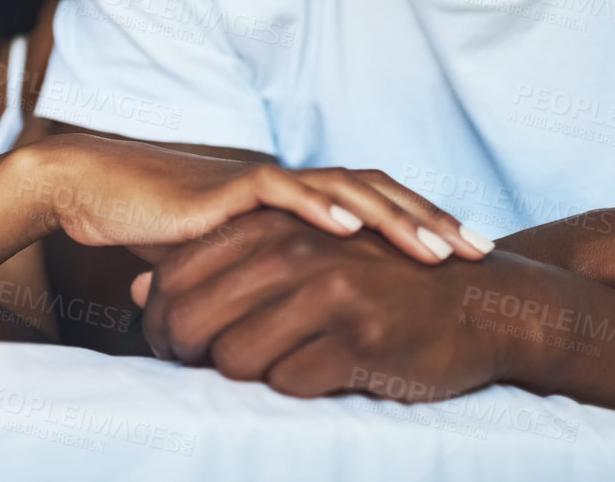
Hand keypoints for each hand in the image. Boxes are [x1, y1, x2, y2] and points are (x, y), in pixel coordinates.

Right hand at [32, 133, 490, 264]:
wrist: (98, 195)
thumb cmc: (158, 236)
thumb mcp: (229, 272)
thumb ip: (267, 288)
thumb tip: (297, 327)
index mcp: (296, 203)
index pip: (372, 206)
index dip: (420, 226)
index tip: (466, 256)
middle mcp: (289, 186)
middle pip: (376, 191)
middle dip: (431, 219)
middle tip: (480, 249)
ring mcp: (261, 181)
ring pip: (344, 189)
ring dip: (394, 216)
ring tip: (436, 246)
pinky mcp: (228, 189)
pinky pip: (284, 193)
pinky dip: (321, 208)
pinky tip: (355, 230)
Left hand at [133, 208, 518, 400]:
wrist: (478, 304)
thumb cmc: (376, 280)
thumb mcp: (298, 254)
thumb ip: (217, 265)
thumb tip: (137, 287)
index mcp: (277, 226)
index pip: (179, 274)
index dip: (160, 317)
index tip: (168, 343)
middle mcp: (297, 252)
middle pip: (194, 318)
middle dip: (181, 353)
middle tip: (189, 369)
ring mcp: (329, 296)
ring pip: (234, 357)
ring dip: (237, 376)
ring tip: (257, 371)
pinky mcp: (359, 342)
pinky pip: (286, 384)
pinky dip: (289, 388)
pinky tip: (310, 376)